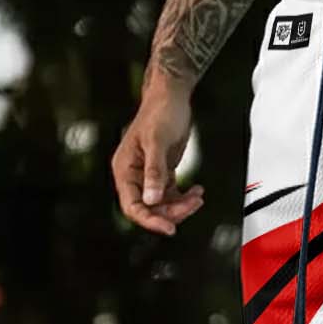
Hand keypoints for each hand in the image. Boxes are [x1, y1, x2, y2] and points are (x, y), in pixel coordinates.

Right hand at [111, 72, 204, 235]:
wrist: (172, 95)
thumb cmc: (160, 112)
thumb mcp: (157, 142)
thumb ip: (155, 172)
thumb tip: (152, 199)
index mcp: (124, 169)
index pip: (132, 206)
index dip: (150, 220)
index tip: (169, 228)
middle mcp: (134, 175)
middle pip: (150, 208)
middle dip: (172, 211)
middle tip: (192, 205)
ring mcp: (148, 175)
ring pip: (162, 204)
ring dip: (181, 205)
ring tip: (198, 197)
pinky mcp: (162, 173)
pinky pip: (172, 194)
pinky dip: (185, 197)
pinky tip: (197, 192)